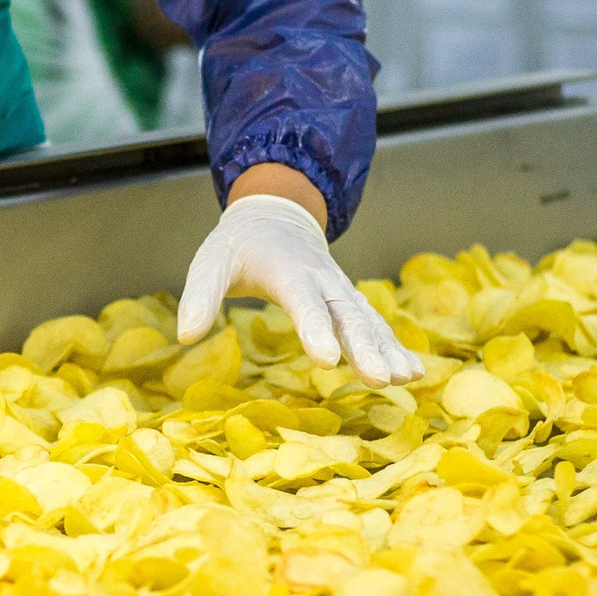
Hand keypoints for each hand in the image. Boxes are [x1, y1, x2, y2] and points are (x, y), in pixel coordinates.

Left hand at [177, 192, 424, 386]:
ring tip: (405, 378)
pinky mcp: (349, 302)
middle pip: (347, 315)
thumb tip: (185, 336)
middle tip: (379, 378)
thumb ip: (199, 295)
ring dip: (388, 349)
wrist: (276, 216)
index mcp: (288, 271)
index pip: (304, 302)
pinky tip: (411, 372)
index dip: (316, 329)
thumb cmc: (239, 246)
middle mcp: (322, 280)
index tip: (327, 360)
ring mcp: (340, 291)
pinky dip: (395, 346)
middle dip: (365, 347)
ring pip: (369, 320)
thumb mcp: (211, 261)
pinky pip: (376, 324)